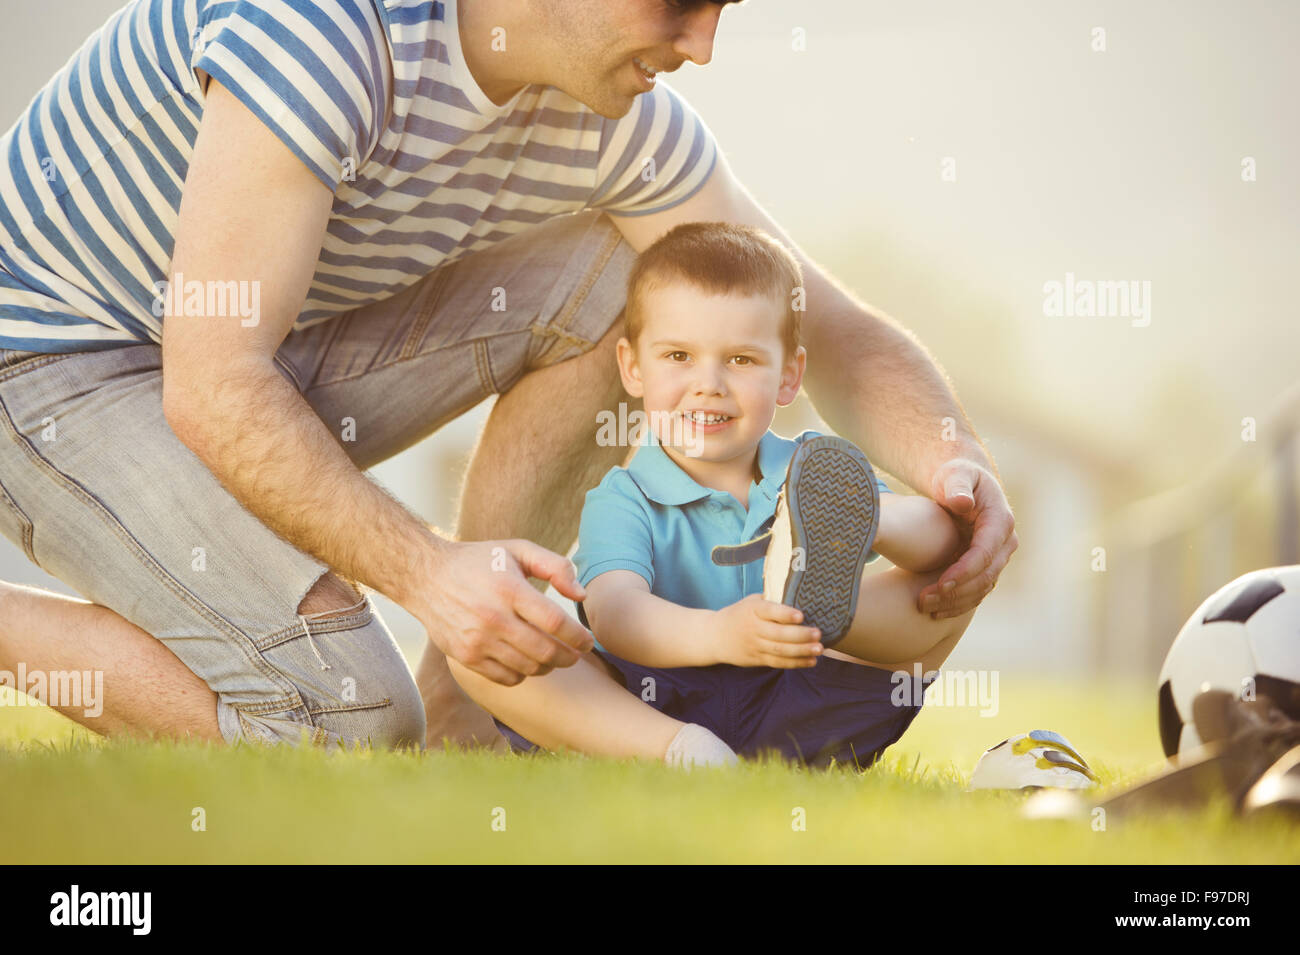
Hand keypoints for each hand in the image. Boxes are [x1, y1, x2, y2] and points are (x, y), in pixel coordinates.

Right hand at [415, 539, 594, 685]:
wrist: (425, 576)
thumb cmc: (478, 561)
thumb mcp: (517, 549)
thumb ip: (555, 566)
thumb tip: (581, 595)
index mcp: (509, 589)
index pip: (556, 623)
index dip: (579, 637)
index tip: (588, 642)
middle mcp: (493, 618)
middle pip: (545, 652)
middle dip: (569, 657)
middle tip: (577, 654)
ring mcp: (477, 641)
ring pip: (528, 668)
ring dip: (548, 667)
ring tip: (553, 657)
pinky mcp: (465, 657)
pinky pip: (506, 678)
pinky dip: (523, 675)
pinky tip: (527, 661)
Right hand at [712, 594, 822, 667]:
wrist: (715, 636)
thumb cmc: (740, 614)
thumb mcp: (751, 602)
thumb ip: (772, 601)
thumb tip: (801, 596)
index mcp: (752, 609)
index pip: (769, 611)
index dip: (785, 614)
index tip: (801, 615)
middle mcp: (753, 628)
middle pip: (778, 634)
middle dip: (800, 635)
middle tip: (818, 633)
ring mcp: (754, 645)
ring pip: (780, 651)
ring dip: (802, 651)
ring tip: (819, 648)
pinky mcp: (757, 659)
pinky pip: (778, 663)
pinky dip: (796, 663)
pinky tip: (811, 661)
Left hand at [917, 458, 1017, 618]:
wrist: (962, 485)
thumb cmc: (955, 477)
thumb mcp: (955, 475)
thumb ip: (957, 486)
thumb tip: (963, 503)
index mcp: (1000, 521)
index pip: (985, 553)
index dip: (964, 571)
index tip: (941, 584)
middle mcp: (1005, 542)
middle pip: (985, 576)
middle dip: (955, 592)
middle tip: (923, 601)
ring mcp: (999, 556)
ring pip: (982, 588)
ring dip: (955, 602)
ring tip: (924, 607)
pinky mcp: (988, 566)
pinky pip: (977, 590)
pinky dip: (958, 603)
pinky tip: (935, 611)